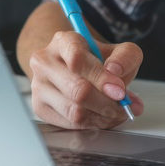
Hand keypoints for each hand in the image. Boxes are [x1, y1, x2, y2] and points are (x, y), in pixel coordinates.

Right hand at [28, 30, 144, 128]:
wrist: (73, 69)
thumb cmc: (97, 60)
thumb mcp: (118, 51)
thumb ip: (125, 57)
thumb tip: (115, 72)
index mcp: (63, 41)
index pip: (78, 60)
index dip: (101, 78)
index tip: (120, 90)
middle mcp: (45, 61)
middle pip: (77, 90)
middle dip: (106, 102)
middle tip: (124, 106)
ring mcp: (39, 85)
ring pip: (74, 110)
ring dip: (102, 116)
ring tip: (117, 112)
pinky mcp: (40, 107)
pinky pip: (70, 123)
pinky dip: (93, 124)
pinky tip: (103, 117)